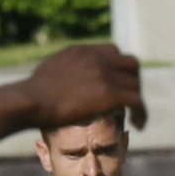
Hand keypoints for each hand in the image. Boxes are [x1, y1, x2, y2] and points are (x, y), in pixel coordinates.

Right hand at [22, 43, 146, 131]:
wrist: (32, 100)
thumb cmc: (33, 92)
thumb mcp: (52, 70)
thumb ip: (66, 69)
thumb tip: (66, 78)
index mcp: (84, 51)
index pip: (113, 52)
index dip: (119, 68)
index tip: (118, 84)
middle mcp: (97, 58)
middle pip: (131, 64)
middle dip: (133, 82)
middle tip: (130, 100)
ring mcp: (105, 74)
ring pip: (136, 84)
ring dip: (138, 100)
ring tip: (136, 117)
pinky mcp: (110, 93)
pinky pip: (137, 101)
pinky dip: (142, 113)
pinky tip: (139, 125)